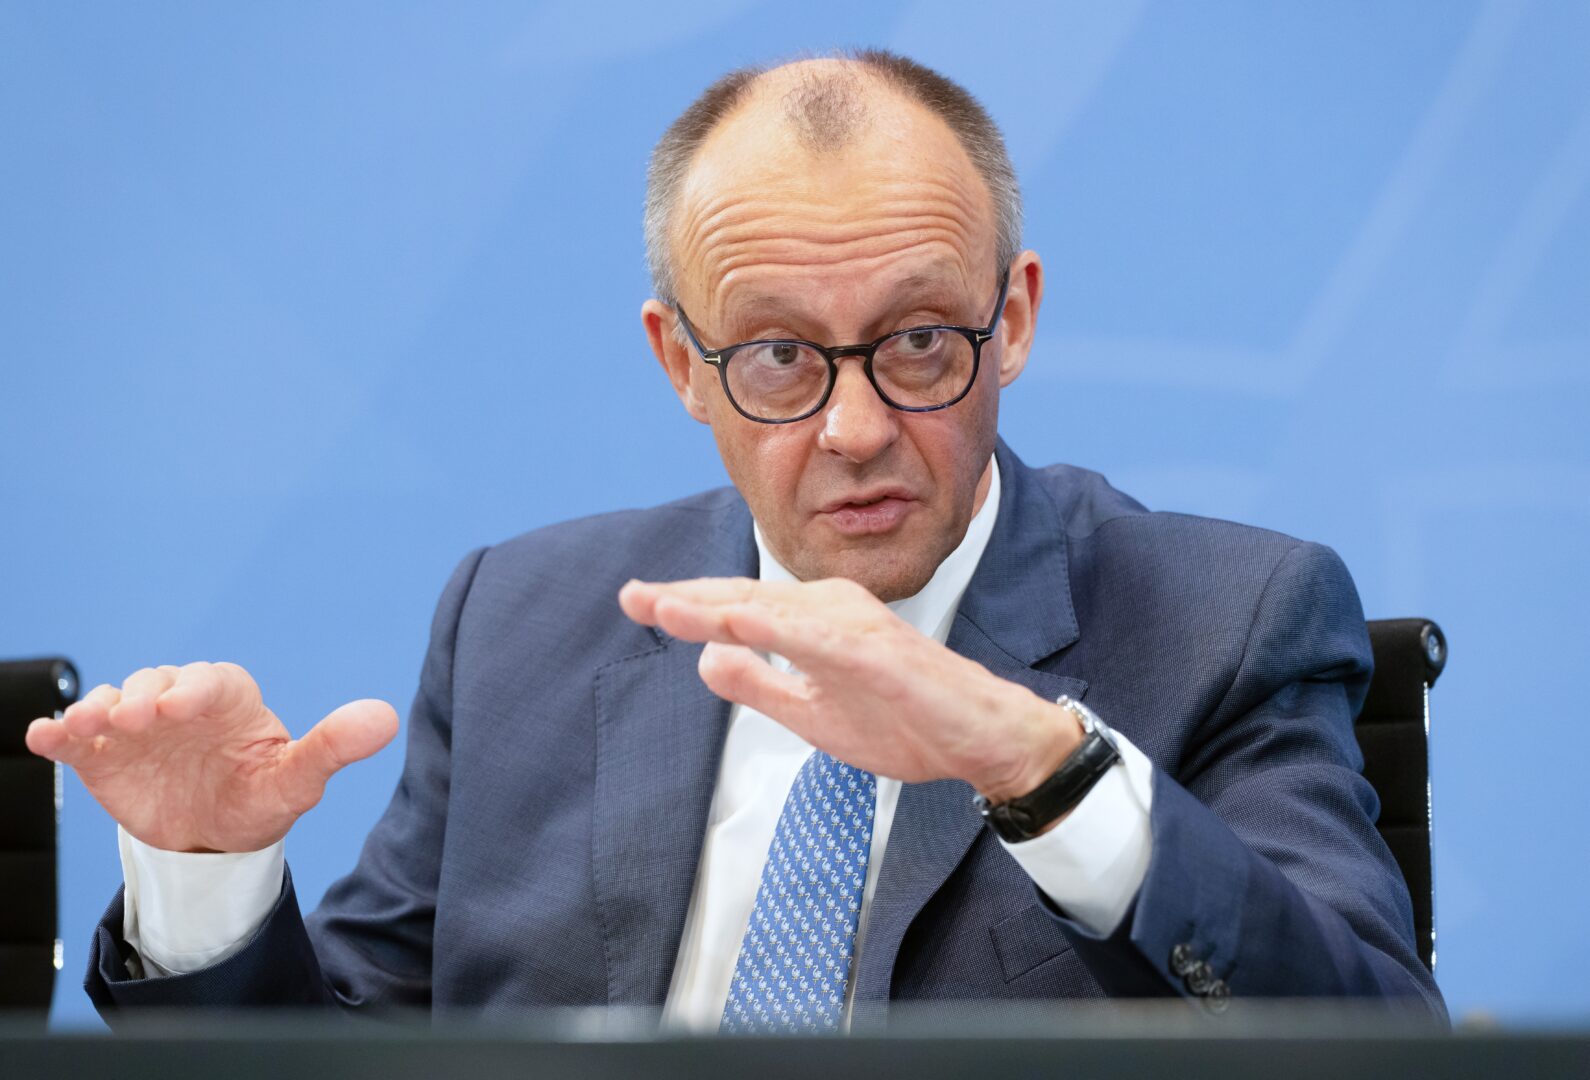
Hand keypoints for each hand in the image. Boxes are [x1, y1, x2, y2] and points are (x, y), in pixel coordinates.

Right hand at [25, 662, 397, 852]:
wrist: (213, 838)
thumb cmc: (260, 797)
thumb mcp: (296, 779)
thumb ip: (334, 747)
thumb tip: (386, 718)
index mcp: (228, 698)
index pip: (210, 681)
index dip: (194, 688)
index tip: (179, 704)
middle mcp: (177, 702)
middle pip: (152, 683)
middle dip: (139, 695)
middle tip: (132, 717)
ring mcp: (135, 726)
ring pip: (109, 703)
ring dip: (94, 710)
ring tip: (85, 725)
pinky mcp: (101, 754)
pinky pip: (74, 738)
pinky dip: (57, 734)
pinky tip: (43, 740)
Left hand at [618, 577, 1079, 800]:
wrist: (982, 738)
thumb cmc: (908, 720)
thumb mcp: (810, 713)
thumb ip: (759, 684)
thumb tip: (705, 661)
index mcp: (816, 621)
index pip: (739, 610)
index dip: (687, 606)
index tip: (640, 602)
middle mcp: (831, 609)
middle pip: (743, 599)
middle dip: (684, 598)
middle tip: (631, 597)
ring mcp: (854, 627)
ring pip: (770, 611)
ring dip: (713, 606)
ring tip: (662, 605)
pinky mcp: (876, 652)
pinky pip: (814, 637)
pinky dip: (770, 627)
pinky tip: (732, 623)